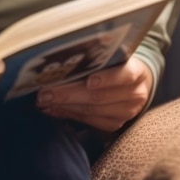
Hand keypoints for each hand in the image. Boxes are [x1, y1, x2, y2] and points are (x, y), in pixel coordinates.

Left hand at [35, 56, 152, 131]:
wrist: (134, 82)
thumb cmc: (117, 63)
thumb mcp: (114, 55)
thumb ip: (96, 56)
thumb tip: (65, 56)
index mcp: (136, 72)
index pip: (125, 75)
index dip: (107, 79)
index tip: (89, 80)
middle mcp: (133, 95)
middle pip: (99, 96)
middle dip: (68, 94)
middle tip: (45, 92)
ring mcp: (125, 112)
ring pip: (90, 110)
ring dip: (63, 106)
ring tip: (43, 100)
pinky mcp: (114, 124)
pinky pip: (88, 121)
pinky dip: (67, 114)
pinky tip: (52, 109)